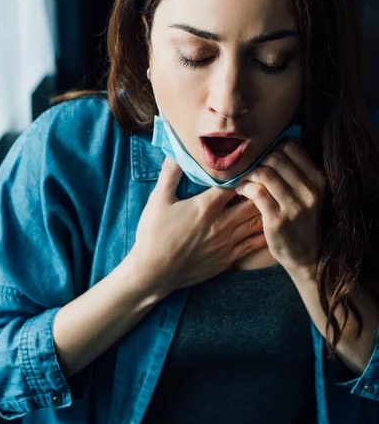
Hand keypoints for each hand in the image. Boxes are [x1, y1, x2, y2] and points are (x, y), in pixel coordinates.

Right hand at [132, 157, 267, 296]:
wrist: (152, 273)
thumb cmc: (153, 235)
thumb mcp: (158, 199)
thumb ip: (170, 173)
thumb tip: (176, 149)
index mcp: (206, 206)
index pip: (237, 183)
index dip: (247, 172)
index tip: (252, 163)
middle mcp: (221, 223)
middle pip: (254, 201)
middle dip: (262, 188)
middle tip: (268, 178)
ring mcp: (227, 243)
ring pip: (258, 222)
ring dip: (266, 209)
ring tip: (272, 198)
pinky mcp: (228, 260)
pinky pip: (255, 244)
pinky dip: (266, 232)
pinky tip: (271, 225)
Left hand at [234, 141, 325, 272]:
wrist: (306, 256)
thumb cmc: (301, 221)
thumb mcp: (308, 195)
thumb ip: (294, 173)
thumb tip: (268, 148)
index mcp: (318, 180)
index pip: (290, 148)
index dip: (272, 150)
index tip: (263, 160)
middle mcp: (309, 191)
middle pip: (275, 158)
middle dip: (258, 162)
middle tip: (250, 171)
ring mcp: (294, 206)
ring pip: (264, 173)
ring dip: (249, 174)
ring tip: (244, 181)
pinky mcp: (277, 220)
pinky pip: (256, 192)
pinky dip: (244, 187)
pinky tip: (241, 191)